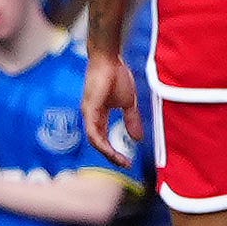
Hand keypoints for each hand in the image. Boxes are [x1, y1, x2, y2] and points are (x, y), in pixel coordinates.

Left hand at [81, 52, 144, 167]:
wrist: (110, 60)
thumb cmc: (117, 76)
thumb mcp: (129, 103)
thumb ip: (131, 120)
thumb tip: (138, 139)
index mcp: (100, 115)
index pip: (105, 138)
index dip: (115, 151)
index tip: (128, 161)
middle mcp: (92, 116)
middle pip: (98, 142)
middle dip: (112, 156)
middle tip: (125, 165)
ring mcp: (88, 113)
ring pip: (95, 140)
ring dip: (108, 153)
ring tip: (120, 161)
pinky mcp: (89, 109)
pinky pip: (92, 131)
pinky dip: (101, 143)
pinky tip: (110, 150)